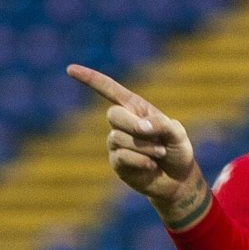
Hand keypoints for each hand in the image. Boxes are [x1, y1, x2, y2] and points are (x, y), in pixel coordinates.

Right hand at [68, 64, 210, 228]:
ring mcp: (117, 143)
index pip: (110, 90)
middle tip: (152, 134)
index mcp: (136, 108)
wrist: (178, 180)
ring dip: (145, 147)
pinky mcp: (117, 163)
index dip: (90, 79)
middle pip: (113, 115)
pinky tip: (151, 166)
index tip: (70, 69)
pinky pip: (122, 157)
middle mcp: (123, 124)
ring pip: (119, 138)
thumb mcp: (177, 133)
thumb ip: (162, 124)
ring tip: (159, 154)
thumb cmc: (177, 151)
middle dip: (133, 124)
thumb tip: (140, 127)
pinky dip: (141, 160)